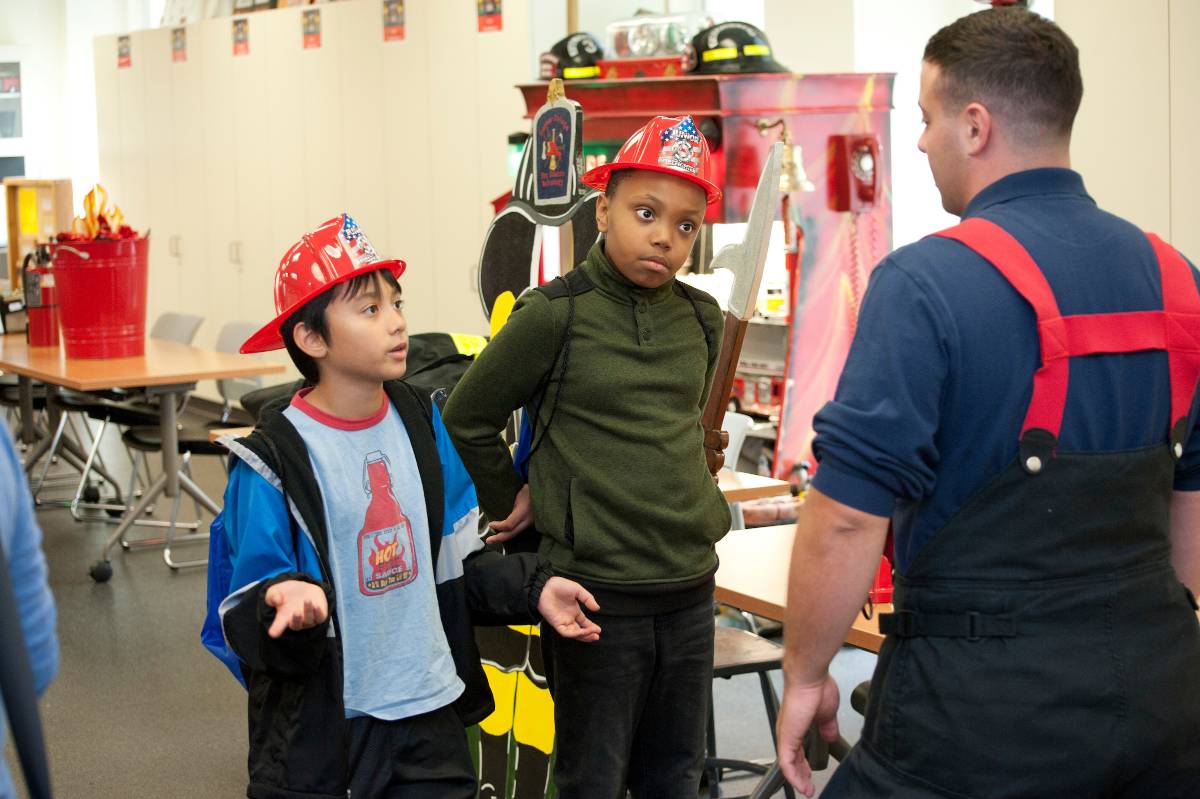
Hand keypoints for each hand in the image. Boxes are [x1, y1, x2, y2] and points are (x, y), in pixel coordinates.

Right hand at [264, 580, 328, 638]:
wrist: (302, 588)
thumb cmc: (285, 593)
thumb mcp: (275, 591)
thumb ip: (272, 596)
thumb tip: (277, 600)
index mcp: (283, 618)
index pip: (279, 627)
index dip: (276, 630)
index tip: (272, 633)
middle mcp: (296, 621)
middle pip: (296, 625)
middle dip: (296, 620)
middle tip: (296, 612)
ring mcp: (309, 619)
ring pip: (309, 621)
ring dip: (308, 612)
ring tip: (307, 600)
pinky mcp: (320, 615)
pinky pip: (320, 618)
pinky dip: (319, 613)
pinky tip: (316, 606)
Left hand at [485, 484, 532, 544]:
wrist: (547, 493)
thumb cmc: (532, 489)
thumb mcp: (520, 491)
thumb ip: (510, 501)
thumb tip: (495, 505)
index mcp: (524, 511)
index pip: (509, 524)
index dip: (498, 526)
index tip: (490, 524)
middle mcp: (528, 520)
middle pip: (512, 534)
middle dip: (499, 538)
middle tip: (488, 540)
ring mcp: (531, 523)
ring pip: (516, 533)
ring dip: (505, 536)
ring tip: (494, 537)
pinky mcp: (532, 524)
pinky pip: (520, 530)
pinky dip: (511, 532)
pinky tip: (504, 531)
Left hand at [537, 576, 600, 641]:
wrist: (545, 587)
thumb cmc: (560, 586)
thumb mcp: (578, 590)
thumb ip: (588, 599)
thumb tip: (597, 608)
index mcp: (574, 611)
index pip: (584, 623)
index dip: (591, 627)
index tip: (598, 630)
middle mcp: (569, 618)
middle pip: (580, 630)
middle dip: (588, 634)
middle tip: (596, 636)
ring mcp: (563, 621)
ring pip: (574, 633)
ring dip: (583, 635)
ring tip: (592, 635)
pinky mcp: (556, 623)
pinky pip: (566, 632)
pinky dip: (574, 633)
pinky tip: (581, 631)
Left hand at [776, 672, 840, 796]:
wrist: (809, 678)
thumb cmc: (817, 688)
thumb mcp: (827, 713)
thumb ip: (827, 726)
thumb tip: (830, 735)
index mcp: (798, 725)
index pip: (798, 750)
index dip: (804, 764)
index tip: (811, 773)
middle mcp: (789, 731)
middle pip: (792, 759)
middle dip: (801, 774)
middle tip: (808, 787)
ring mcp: (786, 734)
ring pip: (788, 764)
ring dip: (797, 778)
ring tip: (806, 789)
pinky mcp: (787, 737)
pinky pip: (786, 762)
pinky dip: (793, 775)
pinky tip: (800, 784)